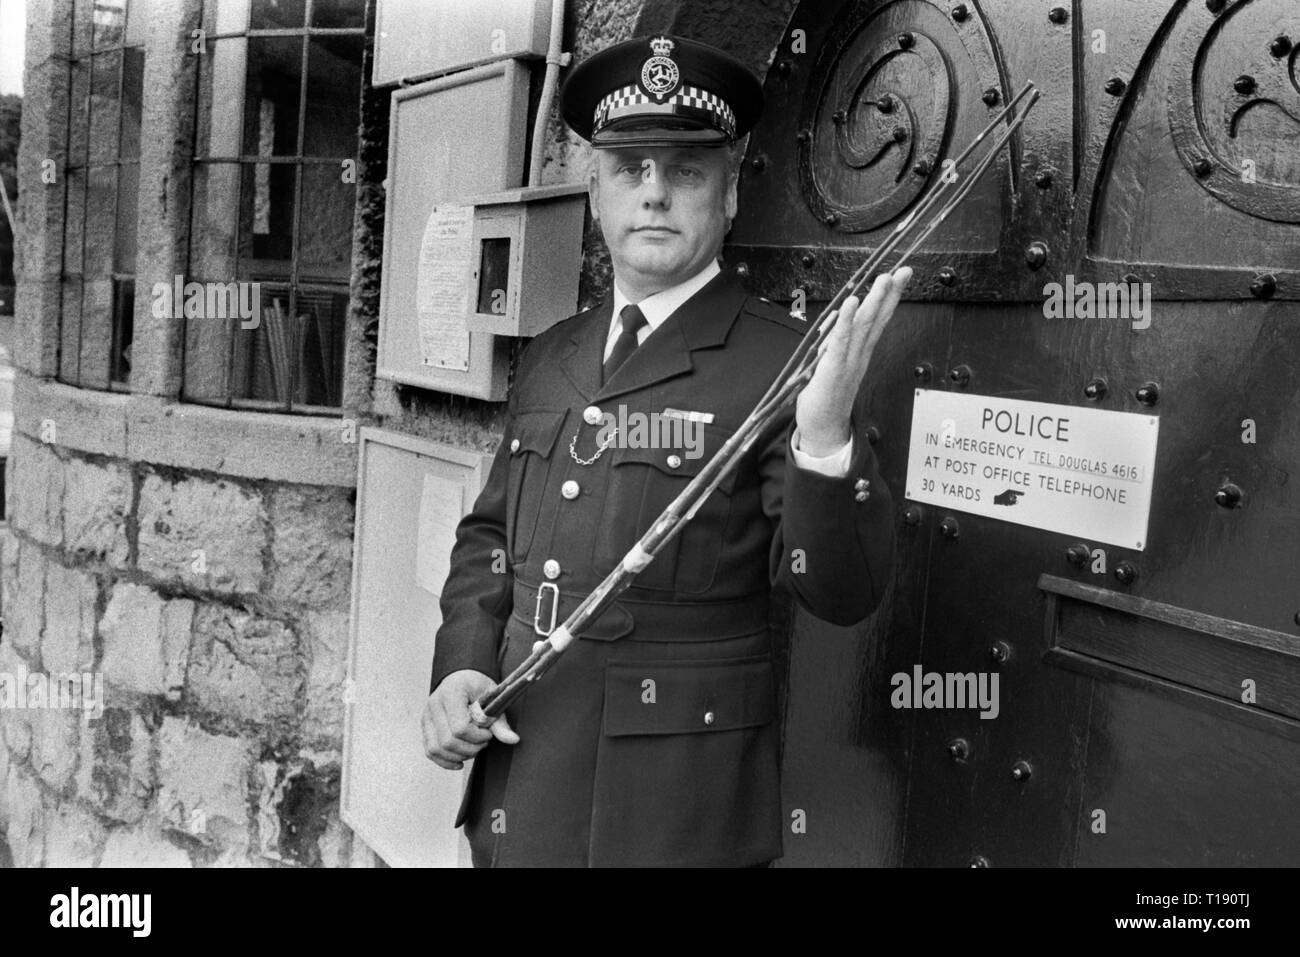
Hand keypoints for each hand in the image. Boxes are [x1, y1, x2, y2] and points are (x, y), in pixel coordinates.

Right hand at [421, 669, 519, 769]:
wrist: (461, 676)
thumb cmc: (477, 685)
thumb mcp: (492, 698)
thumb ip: (500, 721)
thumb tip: (514, 740)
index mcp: (451, 693)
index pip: (460, 728)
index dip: (477, 737)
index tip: (488, 733)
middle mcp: (434, 705)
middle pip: (447, 741)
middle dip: (469, 748)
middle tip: (483, 742)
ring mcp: (426, 716)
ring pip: (436, 749)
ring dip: (458, 755)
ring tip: (473, 749)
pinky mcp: (425, 727)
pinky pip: (430, 751)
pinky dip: (444, 760)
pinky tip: (459, 761)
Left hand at [795, 268, 911, 455]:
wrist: (822, 428)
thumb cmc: (826, 395)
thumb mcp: (835, 363)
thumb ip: (839, 342)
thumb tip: (839, 319)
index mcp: (860, 351)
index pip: (879, 318)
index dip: (891, 296)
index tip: (902, 275)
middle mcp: (858, 354)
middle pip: (876, 318)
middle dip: (890, 293)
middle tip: (902, 271)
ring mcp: (848, 361)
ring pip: (863, 326)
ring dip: (874, 301)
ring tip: (884, 280)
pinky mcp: (832, 369)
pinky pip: (841, 341)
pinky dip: (846, 321)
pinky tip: (852, 304)